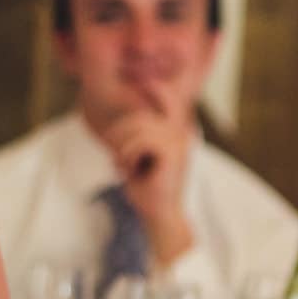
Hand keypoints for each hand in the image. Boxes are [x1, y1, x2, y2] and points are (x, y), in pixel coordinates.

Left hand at [103, 78, 196, 260]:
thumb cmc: (148, 190)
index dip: (158, 90)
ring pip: (140, 127)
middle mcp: (182, 135)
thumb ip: (138, 139)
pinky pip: (142, 141)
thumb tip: (122, 124)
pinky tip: (128, 169)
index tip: (145, 83)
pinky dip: (128, 154)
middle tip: (115, 157)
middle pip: (142, 116)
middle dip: (120, 133)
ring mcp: (179, 143)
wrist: (160, 215)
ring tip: (122, 166)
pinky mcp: (173, 153)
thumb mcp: (140, 159)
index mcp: (177, 134)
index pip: (170, 101)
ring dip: (123, 147)